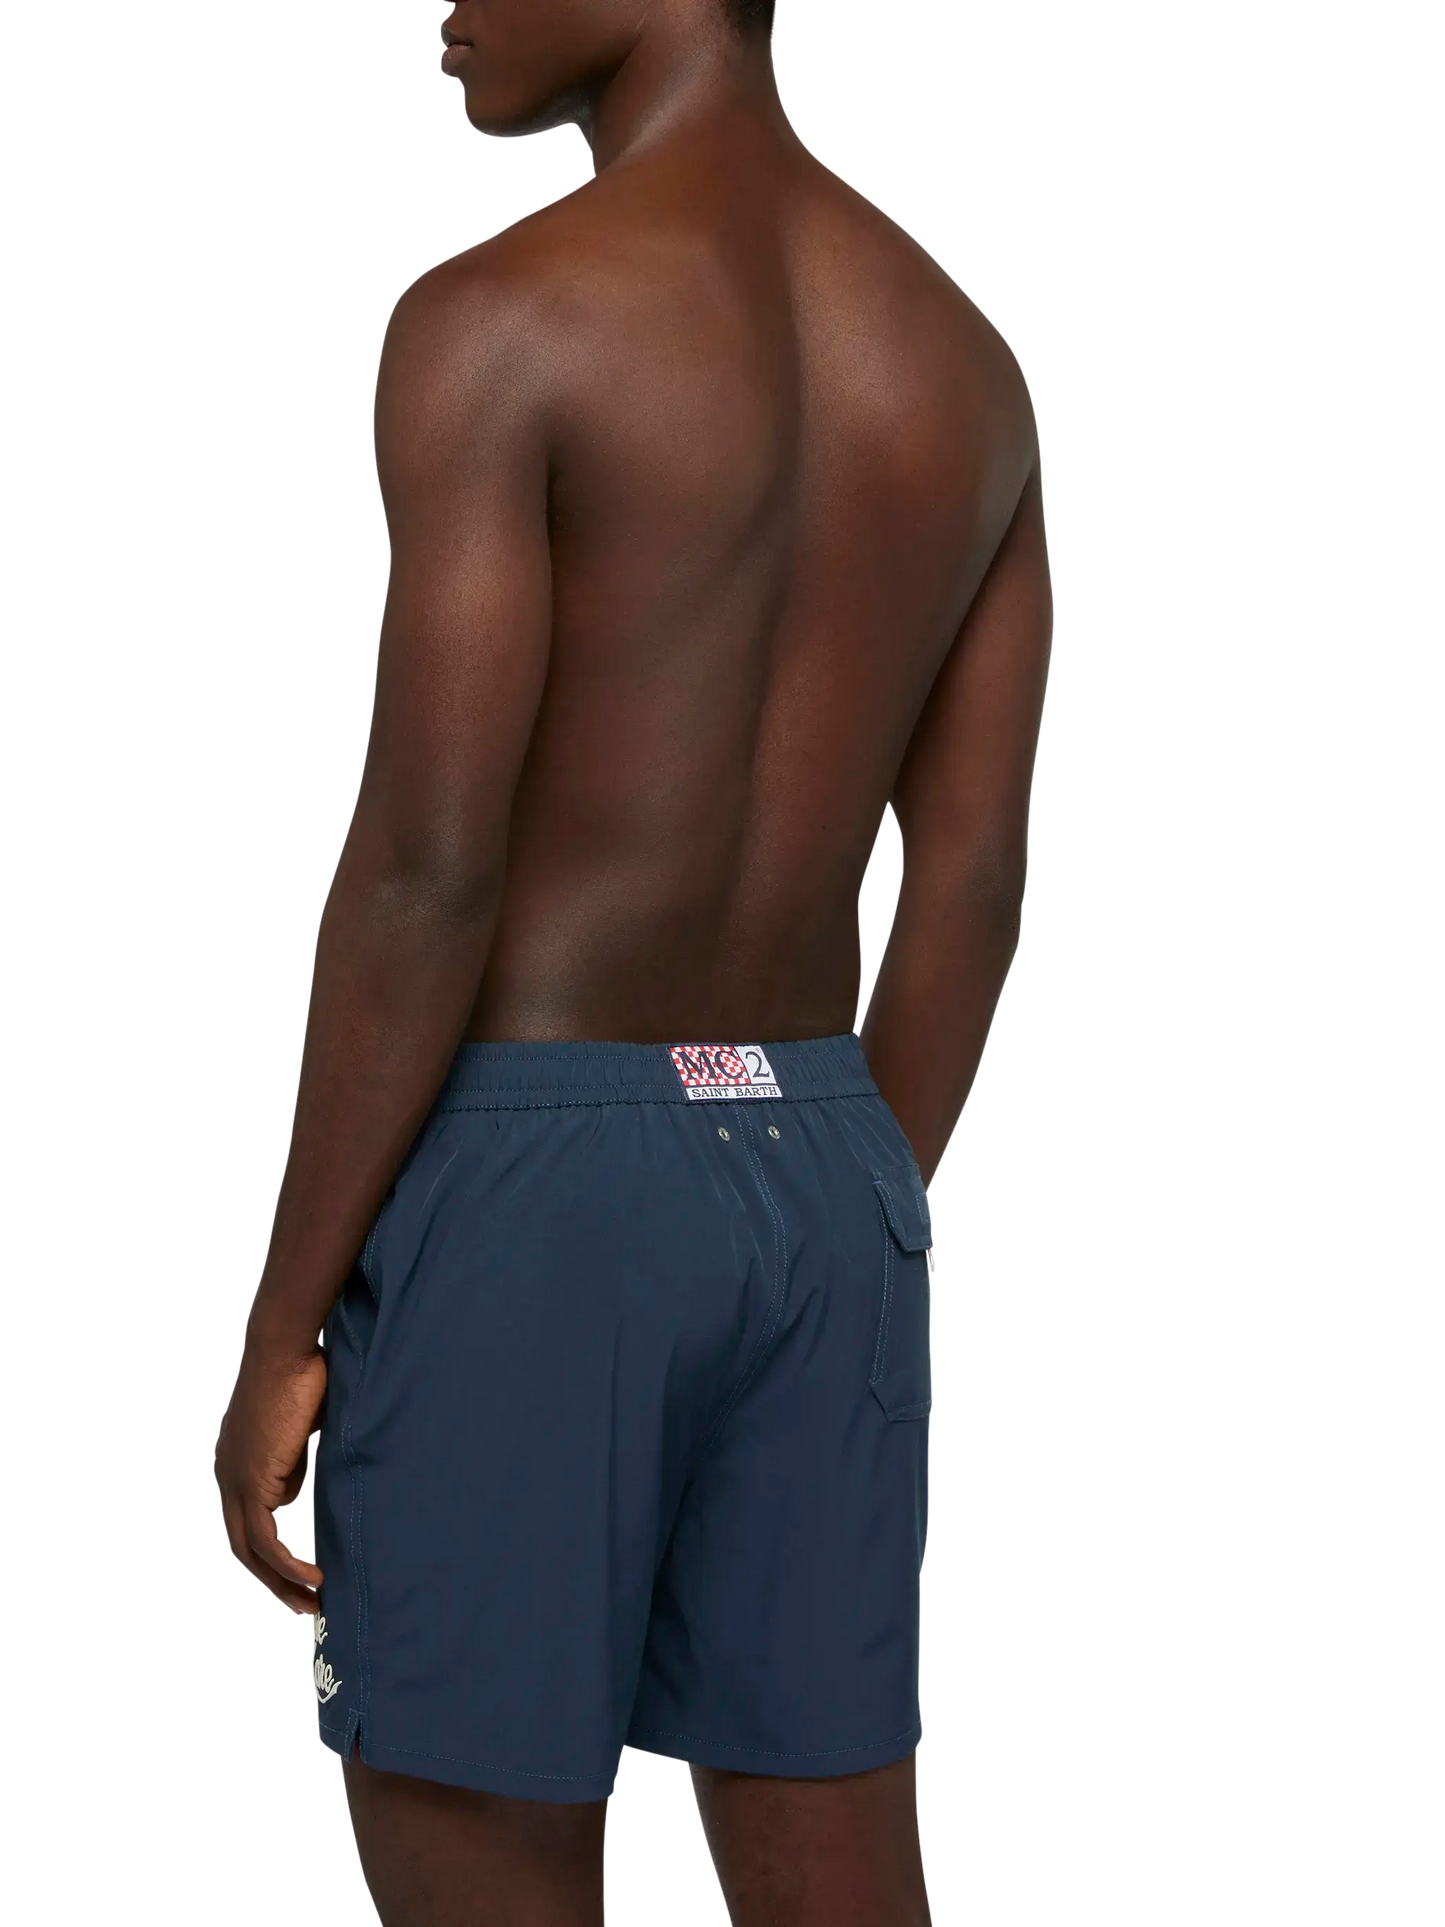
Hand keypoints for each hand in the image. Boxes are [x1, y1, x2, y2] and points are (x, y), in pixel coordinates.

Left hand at [212, 1337, 327, 1616]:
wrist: (283, 1348)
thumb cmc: (299, 1372)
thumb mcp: (297, 1426)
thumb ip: (293, 1457)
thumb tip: (297, 1483)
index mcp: (233, 1462)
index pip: (246, 1522)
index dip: (271, 1554)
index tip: (301, 1574)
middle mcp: (226, 1477)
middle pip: (242, 1547)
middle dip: (274, 1582)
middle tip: (305, 1605)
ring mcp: (234, 1481)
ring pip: (251, 1552)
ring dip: (283, 1584)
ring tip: (314, 1604)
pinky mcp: (252, 1482)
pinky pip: (267, 1540)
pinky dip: (289, 1566)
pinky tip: (314, 1580)